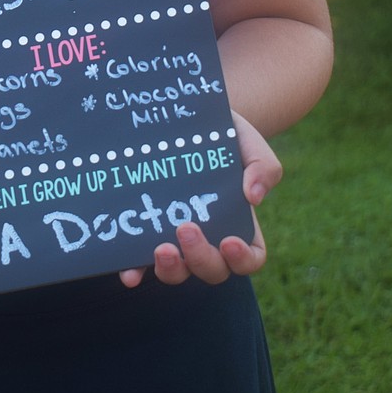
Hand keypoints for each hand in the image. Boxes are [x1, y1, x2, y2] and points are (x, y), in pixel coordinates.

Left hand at [119, 112, 281, 288]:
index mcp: (241, 226)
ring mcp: (178, 241)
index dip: (241, 259)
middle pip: (212, 270)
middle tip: (186, 228)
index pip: (249, 258)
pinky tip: (128, 272)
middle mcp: (210, 240)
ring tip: (161, 249)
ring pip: (179, 272)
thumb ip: (263, 168)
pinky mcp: (150, 234)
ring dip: (171, 269)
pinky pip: (143, 261)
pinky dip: (136, 271)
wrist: (188, 120)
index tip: (229, 242)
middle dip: (200, 258)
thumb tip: (254, 197)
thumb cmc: (226, 137)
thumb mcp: (250, 145)